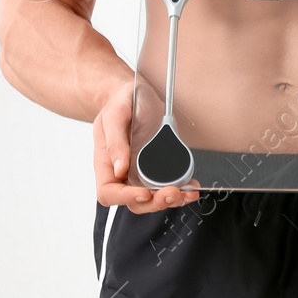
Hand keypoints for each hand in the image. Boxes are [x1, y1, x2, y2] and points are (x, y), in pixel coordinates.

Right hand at [93, 78, 200, 213]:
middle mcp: (123, 173)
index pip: (109, 193)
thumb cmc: (120, 102)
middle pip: (136, 202)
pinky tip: (191, 187)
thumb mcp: (115, 114)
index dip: (126, 198)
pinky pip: (167, 186)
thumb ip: (115, 140)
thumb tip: (119, 168)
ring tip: (187, 192)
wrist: (136, 94)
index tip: (144, 193)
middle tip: (173, 192)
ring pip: (153, 199)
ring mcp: (141, 173)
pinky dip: (181, 191)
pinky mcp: (158, 168)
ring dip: (171, 200)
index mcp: (106, 164)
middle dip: (155, 202)